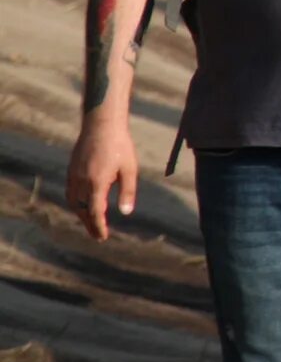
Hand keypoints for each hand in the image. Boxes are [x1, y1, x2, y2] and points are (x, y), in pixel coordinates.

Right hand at [65, 118, 137, 242]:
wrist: (101, 125)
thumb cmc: (120, 146)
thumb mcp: (129, 169)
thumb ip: (127, 192)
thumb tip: (126, 212)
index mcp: (97, 182)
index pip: (95, 212)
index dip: (98, 226)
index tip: (103, 237)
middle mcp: (82, 181)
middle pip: (83, 210)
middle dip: (90, 224)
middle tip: (98, 236)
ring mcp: (73, 175)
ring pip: (74, 202)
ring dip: (82, 214)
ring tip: (91, 223)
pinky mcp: (71, 169)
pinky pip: (71, 192)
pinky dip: (76, 203)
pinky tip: (83, 205)